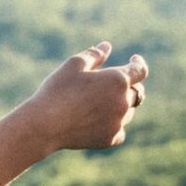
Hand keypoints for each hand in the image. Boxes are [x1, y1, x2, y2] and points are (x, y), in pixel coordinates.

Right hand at [24, 41, 147, 153]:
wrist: (45, 125)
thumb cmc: (57, 91)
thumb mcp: (73, 66)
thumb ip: (93, 55)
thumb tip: (106, 46)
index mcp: (117, 80)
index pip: (140, 70)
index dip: (138, 64)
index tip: (134, 60)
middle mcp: (123, 102)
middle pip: (137, 93)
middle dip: (128, 87)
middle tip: (111, 85)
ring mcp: (118, 122)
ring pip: (128, 112)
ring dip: (120, 106)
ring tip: (97, 104)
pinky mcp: (110, 139)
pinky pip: (119, 131)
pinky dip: (113, 125)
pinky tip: (98, 122)